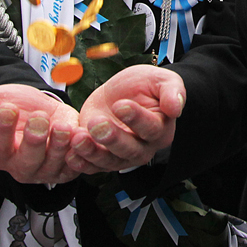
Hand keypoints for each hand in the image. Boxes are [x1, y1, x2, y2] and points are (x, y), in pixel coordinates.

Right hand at [0, 83, 82, 185]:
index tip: (7, 109)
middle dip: (33, 142)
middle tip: (38, 119)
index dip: (1, 129)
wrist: (41, 107)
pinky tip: (80, 138)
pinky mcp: (68, 167)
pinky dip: (79, 153)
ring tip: (61, 126)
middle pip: (26, 162)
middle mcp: (21, 167)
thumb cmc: (16, 108)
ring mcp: (45, 170)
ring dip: (59, 146)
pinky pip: (75, 165)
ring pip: (53, 164)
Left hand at [67, 64, 183, 172]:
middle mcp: (143, 148)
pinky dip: (80, 162)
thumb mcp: (160, 80)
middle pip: (129, 149)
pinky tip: (70, 154)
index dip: (136, 118)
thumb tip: (176, 108)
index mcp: (160, 129)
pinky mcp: (101, 158)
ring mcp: (121, 156)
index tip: (121, 105)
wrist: (120, 92)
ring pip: (109, 161)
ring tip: (78, 137)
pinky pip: (91, 166)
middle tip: (97, 123)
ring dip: (92, 152)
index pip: (151, 128)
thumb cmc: (143, 86)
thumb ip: (172, 91)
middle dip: (112, 138)